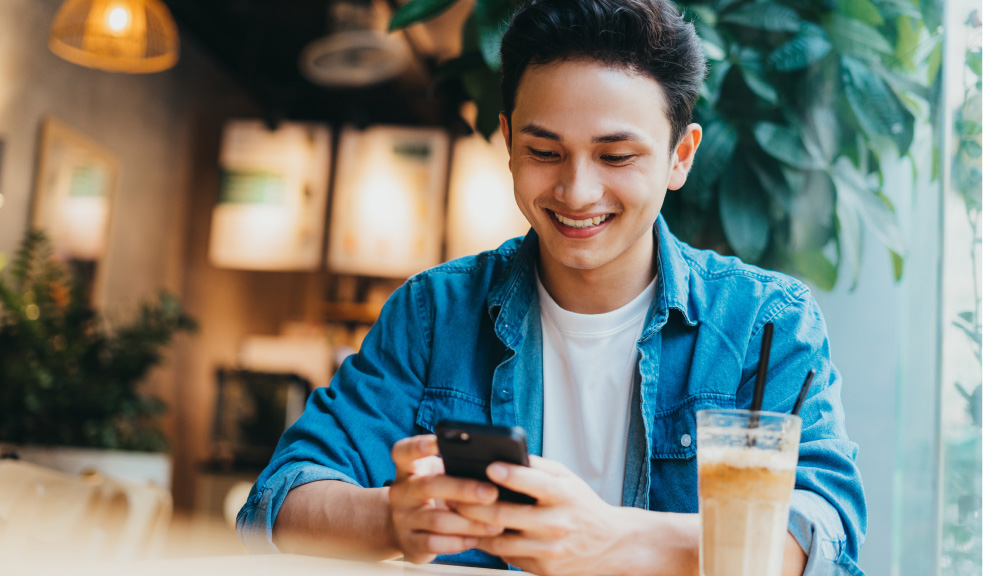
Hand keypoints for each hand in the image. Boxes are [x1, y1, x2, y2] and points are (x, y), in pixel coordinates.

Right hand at [387, 435, 503, 562]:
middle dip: (463, 489)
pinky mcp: (409, 543)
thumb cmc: (433, 494)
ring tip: (496, 524)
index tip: (439, 441)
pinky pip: (434, 544)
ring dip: (470, 522)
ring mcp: (402, 519)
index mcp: (408, 469)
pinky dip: (458, 542)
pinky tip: (476, 540)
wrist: (404, 528)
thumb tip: (496, 466)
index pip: (403, 452)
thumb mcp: (437, 476)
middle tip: (492, 492)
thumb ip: (455, 468)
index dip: (418, 445)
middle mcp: (401, 492)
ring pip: (437, 520)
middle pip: (428, 486)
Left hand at [455, 456, 628, 575]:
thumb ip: (538, 467)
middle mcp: (557, 524)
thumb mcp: (568, 479)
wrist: (610, 545)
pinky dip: (489, 544)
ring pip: (499, 540)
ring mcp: (549, 550)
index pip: (536, 483)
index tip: (490, 466)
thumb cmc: (582, 506)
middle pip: (504, 515)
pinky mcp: (543, 569)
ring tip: (457, 514)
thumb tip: (504, 455)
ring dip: (473, 527)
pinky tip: (477, 532)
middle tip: (453, 494)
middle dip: (472, 504)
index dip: (511, 475)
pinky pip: (506, 556)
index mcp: (564, 496)